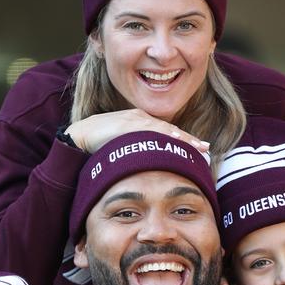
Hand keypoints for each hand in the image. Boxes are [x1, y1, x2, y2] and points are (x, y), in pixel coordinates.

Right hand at [65, 109, 209, 155]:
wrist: (79, 136)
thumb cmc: (98, 144)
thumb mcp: (120, 147)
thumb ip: (134, 151)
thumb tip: (146, 166)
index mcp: (139, 122)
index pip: (166, 132)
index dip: (183, 140)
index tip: (199, 149)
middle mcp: (140, 118)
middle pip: (170, 130)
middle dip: (188, 140)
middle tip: (206, 149)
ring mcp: (135, 119)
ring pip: (164, 129)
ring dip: (182, 138)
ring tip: (198, 147)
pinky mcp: (128, 123)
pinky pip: (151, 130)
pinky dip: (165, 136)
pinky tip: (176, 141)